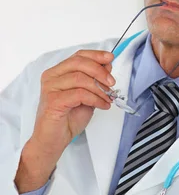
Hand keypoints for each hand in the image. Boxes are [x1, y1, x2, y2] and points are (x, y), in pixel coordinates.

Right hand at [15, 50, 114, 191]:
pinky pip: (80, 94)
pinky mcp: (53, 101)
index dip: (96, 55)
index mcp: (58, 72)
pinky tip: (102, 105)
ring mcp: (50, 88)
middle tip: (112, 82)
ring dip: (100, 88)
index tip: (110, 58)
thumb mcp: (87, 95)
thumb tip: (107, 67)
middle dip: (100, 71)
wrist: (53, 140)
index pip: (78, 56)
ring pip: (81, 78)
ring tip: (108, 98)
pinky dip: (96, 99)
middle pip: (79, 63)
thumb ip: (94, 81)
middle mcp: (52, 77)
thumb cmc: (67, 118)